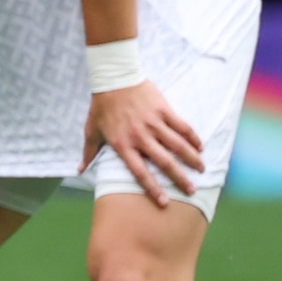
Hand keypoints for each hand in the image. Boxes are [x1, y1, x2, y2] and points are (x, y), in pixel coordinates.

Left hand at [87, 78, 209, 203]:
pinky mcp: (164, 110)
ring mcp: (154, 123)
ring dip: (192, 159)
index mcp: (122, 144)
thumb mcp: (91, 130)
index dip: (152, 188)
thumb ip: (89, 152)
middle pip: (164, 162)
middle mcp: (140, 136)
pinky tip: (201, 148)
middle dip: (180, 178)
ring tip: (201, 170)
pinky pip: (183, 127)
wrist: (113, 78)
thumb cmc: (101, 107)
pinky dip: (193, 138)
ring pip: (178, 145)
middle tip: (192, 190)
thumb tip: (79, 170)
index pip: (139, 171)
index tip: (164, 202)